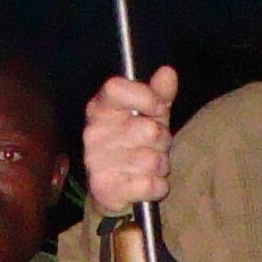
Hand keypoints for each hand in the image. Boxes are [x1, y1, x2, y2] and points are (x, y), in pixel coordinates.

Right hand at [80, 65, 178, 215]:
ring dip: (160, 166)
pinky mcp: (105, 189)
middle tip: (153, 147)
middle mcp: (94, 133)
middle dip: (162, 141)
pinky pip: (150, 185)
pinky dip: (157, 187)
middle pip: (149, 130)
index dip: (146, 97)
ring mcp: (96, 161)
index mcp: (101, 108)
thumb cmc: (133, 145)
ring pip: (153, 160)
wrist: (113, 189)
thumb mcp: (150, 116)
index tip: (157, 109)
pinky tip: (146, 184)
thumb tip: (167, 72)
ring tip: (149, 167)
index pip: (117, 88)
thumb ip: (159, 94)